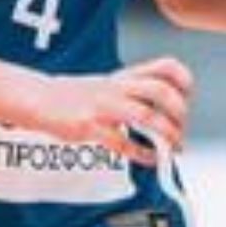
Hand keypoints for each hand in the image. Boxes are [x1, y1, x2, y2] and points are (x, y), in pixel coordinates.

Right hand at [34, 56, 194, 166]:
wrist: (38, 98)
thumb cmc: (73, 95)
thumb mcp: (107, 84)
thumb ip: (134, 93)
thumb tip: (166, 114)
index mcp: (124, 77)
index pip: (164, 67)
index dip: (183, 81)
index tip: (187, 98)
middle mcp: (117, 88)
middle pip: (160, 91)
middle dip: (179, 114)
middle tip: (181, 130)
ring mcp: (103, 106)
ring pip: (146, 116)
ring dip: (166, 136)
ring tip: (172, 148)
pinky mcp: (90, 126)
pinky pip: (123, 142)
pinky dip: (143, 154)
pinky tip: (149, 159)